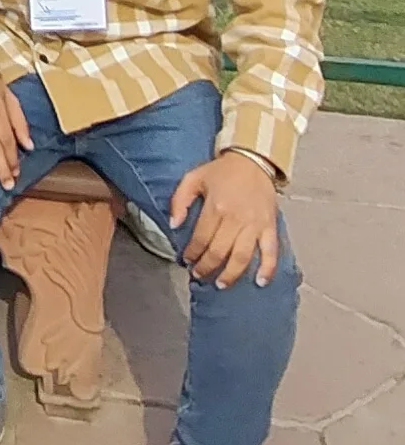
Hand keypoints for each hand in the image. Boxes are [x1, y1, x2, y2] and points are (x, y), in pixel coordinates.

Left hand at [170, 147, 280, 286]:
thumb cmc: (221, 171)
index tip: (186, 260)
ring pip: (242, 257)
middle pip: (219, 252)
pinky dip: (267, 268)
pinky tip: (261, 282)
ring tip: (220, 285)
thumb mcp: (193, 178)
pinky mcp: (270, 226)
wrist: (253, 159)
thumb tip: (173, 225)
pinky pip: (271, 251)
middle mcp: (236, 219)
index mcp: (216, 207)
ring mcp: (255, 225)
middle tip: (199, 275)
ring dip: (230, 274)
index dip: (192, 253)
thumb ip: (179, 200)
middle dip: (206, 268)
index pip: (201, 239)